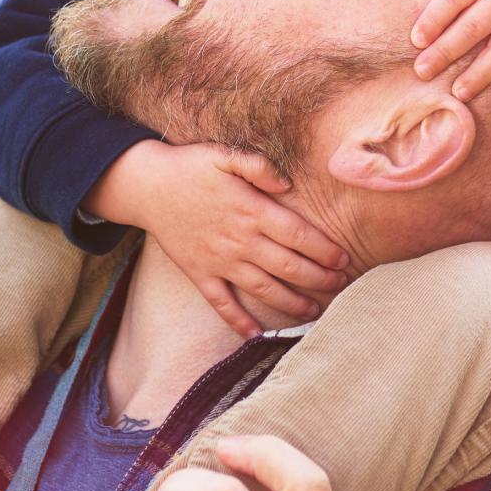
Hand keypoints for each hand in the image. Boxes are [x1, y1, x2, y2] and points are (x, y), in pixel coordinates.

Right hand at [84, 140, 349, 339]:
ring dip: (292, 304)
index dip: (324, 250)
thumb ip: (260, 166)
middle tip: (342, 287)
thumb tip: (288, 185)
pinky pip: (222, 303)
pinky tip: (257, 336)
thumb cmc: (191, 166)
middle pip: (288, 267)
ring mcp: (219, 261)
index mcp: (251, 210)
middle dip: (319, 280)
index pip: (298, 235)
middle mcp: (239, 241)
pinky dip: (239, 321)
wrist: (147, 186)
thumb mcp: (225, 154)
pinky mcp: (200, 273)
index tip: (344, 259)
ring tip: (315, 312)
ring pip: (263, 290)